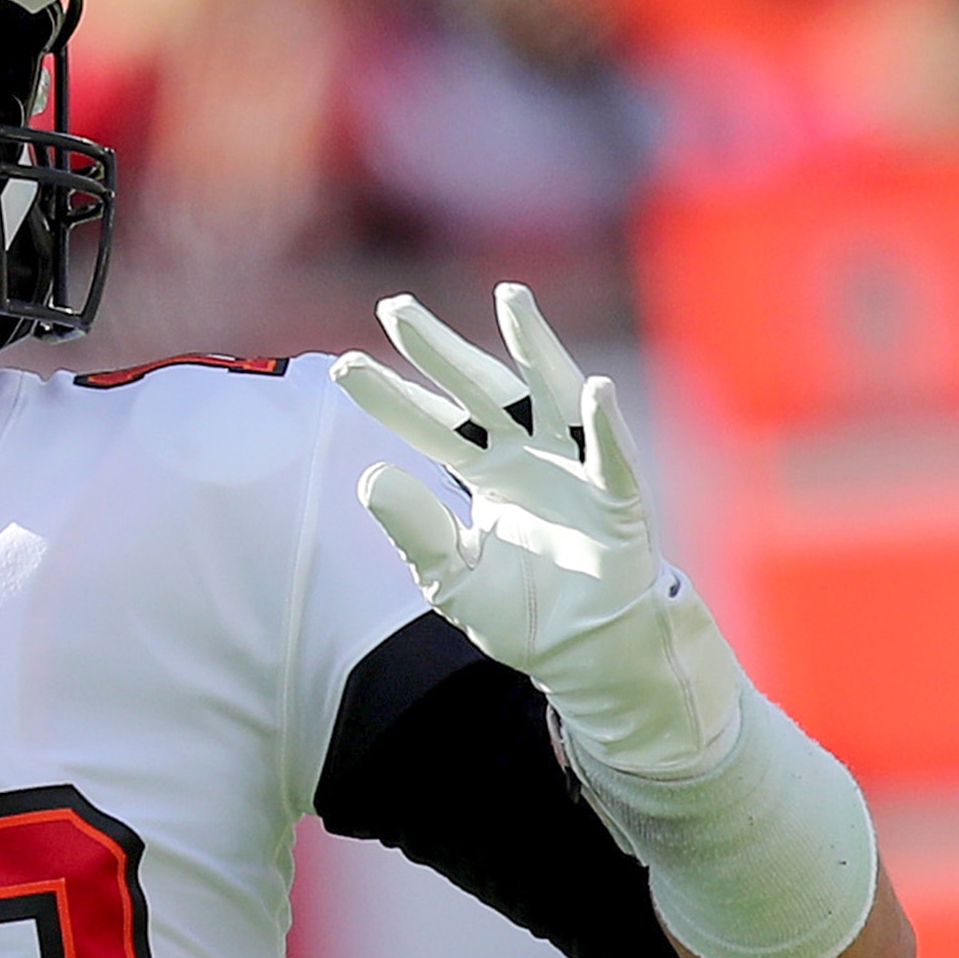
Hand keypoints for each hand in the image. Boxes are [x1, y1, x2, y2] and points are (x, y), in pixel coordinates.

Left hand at [330, 283, 742, 781]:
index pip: (428, 424)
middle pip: (477, 391)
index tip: (342, 366)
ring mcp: (573, 470)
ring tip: (510, 300)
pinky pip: (611, 457)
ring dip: (533, 347)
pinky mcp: (616, 501)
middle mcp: (526, 456)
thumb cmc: (522, 614)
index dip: (389, 396)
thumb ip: (414, 529)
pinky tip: (593, 389)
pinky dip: (603, 425)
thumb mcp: (450, 577)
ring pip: (549, 395)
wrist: (586, 657)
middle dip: (439, 350)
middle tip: (395, 308)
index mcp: (484, 473)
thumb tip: (371, 474)